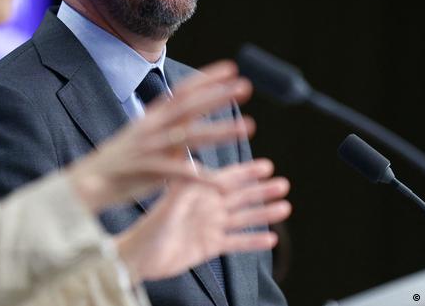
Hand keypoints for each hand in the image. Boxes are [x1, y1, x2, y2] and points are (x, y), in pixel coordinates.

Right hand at [67, 60, 253, 211]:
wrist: (84, 185)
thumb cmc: (119, 166)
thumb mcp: (144, 142)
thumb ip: (168, 136)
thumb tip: (192, 132)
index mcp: (151, 118)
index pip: (182, 92)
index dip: (207, 79)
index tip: (232, 68)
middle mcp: (150, 128)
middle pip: (188, 106)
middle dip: (218, 95)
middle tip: (246, 86)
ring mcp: (147, 148)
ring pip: (188, 135)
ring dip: (219, 131)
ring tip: (248, 127)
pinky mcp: (143, 172)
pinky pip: (176, 172)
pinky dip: (197, 176)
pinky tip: (219, 181)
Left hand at [115, 159, 291, 281]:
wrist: (139, 259)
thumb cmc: (148, 229)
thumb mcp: (167, 207)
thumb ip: (184, 190)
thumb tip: (198, 169)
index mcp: (197, 193)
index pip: (226, 179)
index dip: (247, 173)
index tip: (267, 166)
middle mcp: (206, 207)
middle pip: (240, 196)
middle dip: (261, 190)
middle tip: (284, 184)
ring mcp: (210, 227)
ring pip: (243, 218)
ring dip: (264, 213)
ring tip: (285, 207)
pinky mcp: (210, 247)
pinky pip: (236, 243)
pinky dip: (253, 241)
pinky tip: (271, 239)